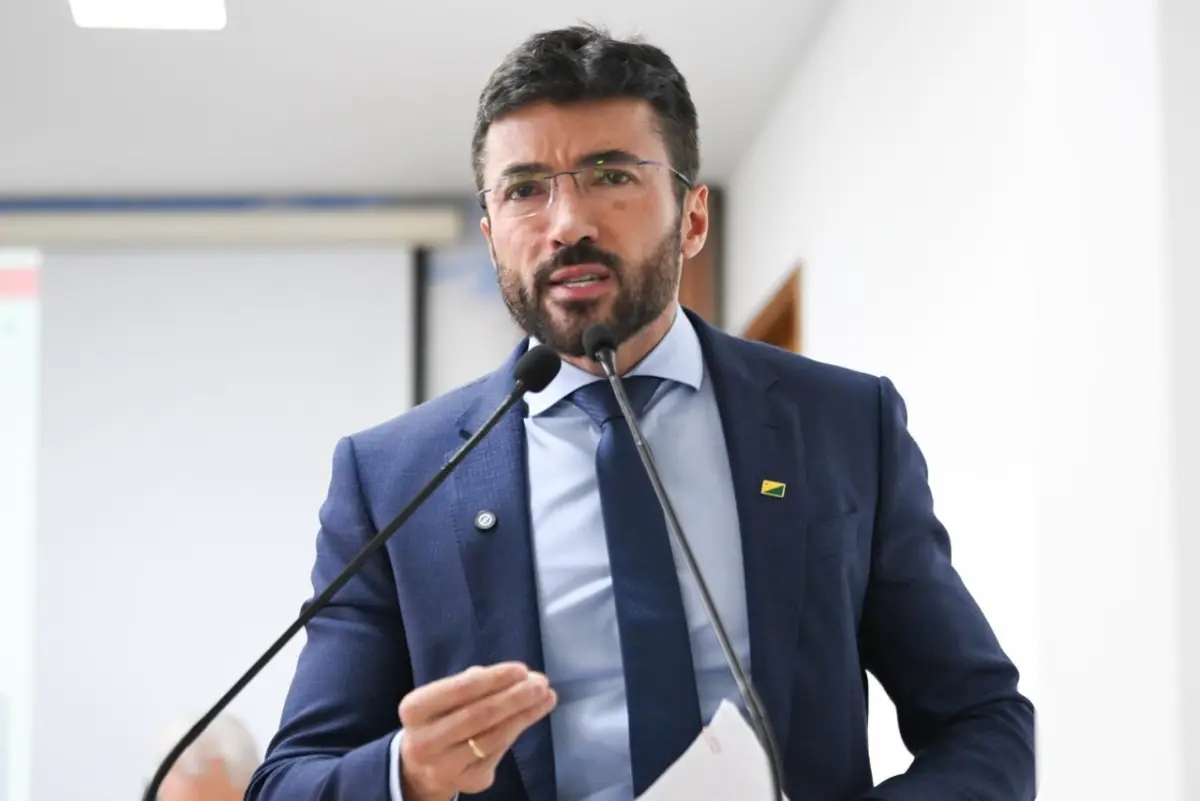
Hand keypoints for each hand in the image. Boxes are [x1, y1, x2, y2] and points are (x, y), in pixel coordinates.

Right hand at [397, 662, 557, 800]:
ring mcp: (444, 767)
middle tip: (540, 683)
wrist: (420, 766)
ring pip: (493, 737)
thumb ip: (474, 684)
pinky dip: (518, 730)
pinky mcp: (467, 782)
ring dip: (524, 714)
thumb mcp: (443, 697)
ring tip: (544, 697)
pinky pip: (499, 753)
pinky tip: (532, 715)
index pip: (459, 689)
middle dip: (515, 697)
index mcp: (414, 710)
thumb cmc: (439, 718)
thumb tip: (517, 676)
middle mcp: (424, 742)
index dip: (494, 679)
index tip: (522, 669)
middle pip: (479, 716)